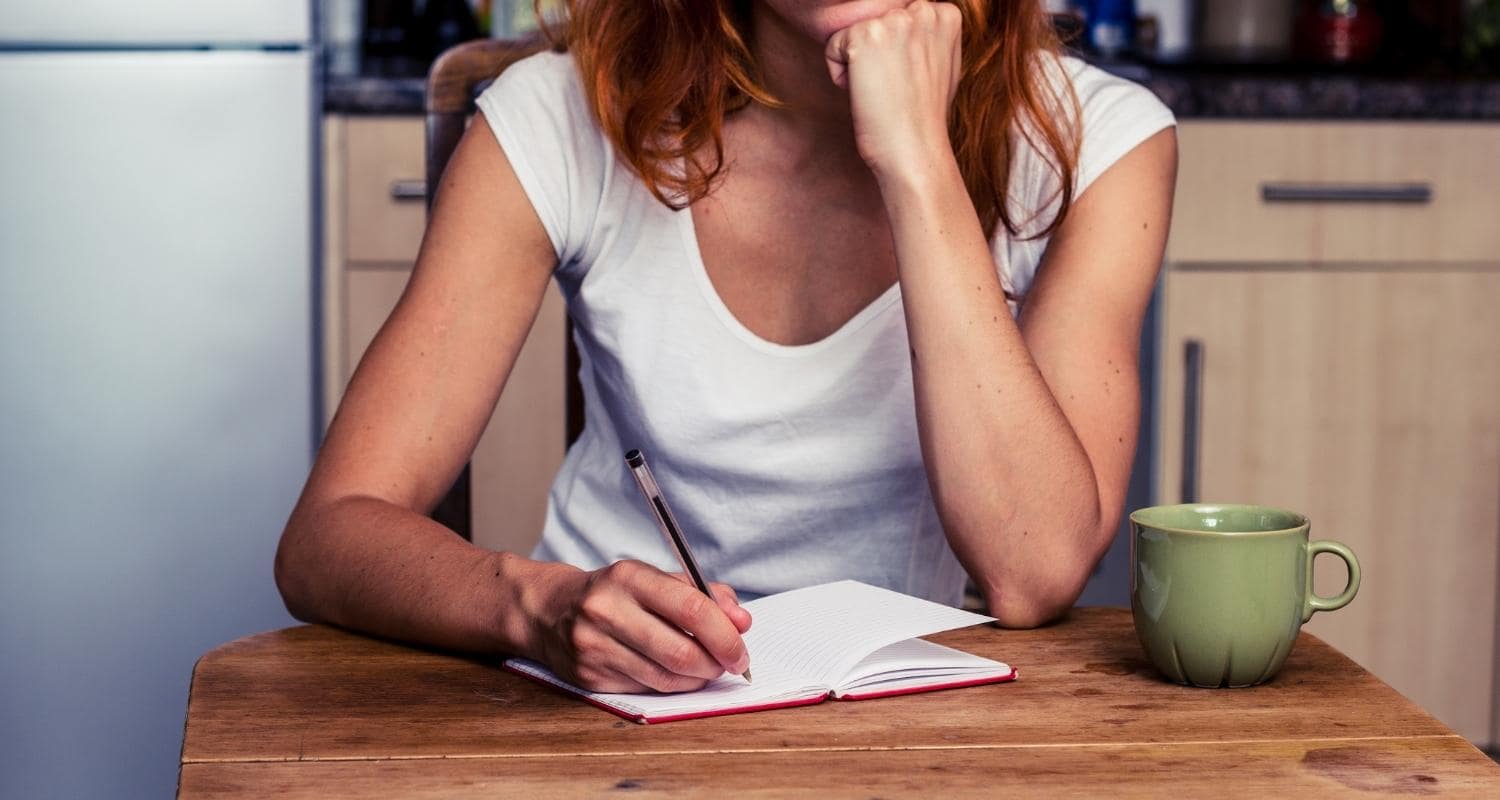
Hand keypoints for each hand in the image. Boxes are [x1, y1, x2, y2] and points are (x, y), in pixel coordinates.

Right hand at [526, 560, 751, 692]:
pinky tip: (675, 675)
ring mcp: (593, 647)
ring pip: (665, 678)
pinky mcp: (588, 677)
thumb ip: (703, 595)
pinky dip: (671, 686)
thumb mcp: (655, 579)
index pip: (691, 609)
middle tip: (730, 664)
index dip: (725, 635)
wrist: (548, 611)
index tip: (741, 650)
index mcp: (628, 577)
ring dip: (697, 679)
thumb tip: (741, 621)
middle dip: (716, 664)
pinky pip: (645, 690)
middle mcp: (606, 611)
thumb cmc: (614, 593)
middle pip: (680, 652)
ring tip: (706, 669)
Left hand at [824, 0, 962, 177]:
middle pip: (875, 24)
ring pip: (854, 34)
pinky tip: (867, 93)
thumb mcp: (942, 63)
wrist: (916, 149)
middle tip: (896, 88)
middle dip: (877, 56)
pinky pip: (833, 47)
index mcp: (945, 13)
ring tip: (884, 90)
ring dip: (860, 65)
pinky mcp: (864, 35)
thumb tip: (913, 22)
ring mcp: (894, 20)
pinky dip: (840, 76)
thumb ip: (929, 35)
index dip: (897, 54)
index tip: (910, 80)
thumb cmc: (925, 116)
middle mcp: (923, 9)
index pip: (897, 19)